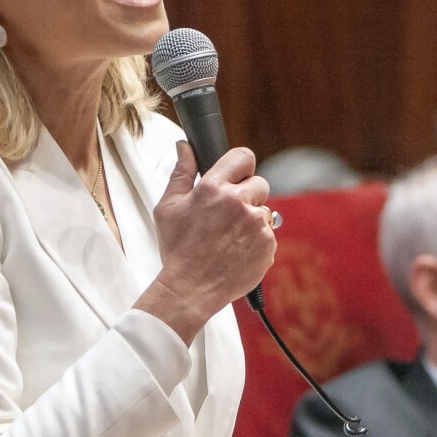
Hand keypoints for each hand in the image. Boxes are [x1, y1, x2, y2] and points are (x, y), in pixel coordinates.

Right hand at [135, 142, 275, 343]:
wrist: (189, 290)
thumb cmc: (176, 249)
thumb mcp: (168, 207)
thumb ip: (181, 172)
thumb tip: (185, 146)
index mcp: (214, 188)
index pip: (243, 156)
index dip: (241, 165)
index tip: (236, 175)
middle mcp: (239, 202)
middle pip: (259, 183)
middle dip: (247, 195)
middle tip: (228, 215)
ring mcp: (257, 224)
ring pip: (264, 211)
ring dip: (252, 220)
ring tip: (229, 239)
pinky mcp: (268, 245)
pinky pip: (268, 235)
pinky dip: (257, 242)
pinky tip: (237, 252)